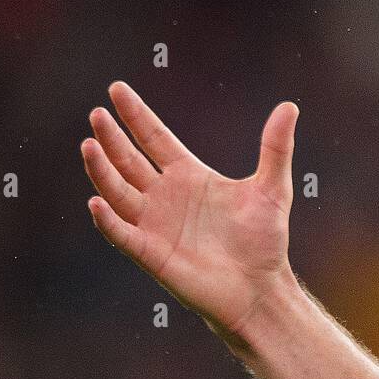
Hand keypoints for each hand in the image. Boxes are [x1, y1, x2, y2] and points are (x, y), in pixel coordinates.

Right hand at [81, 81, 298, 346]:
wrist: (260, 288)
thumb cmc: (264, 240)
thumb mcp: (272, 187)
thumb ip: (275, 147)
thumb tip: (290, 106)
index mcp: (189, 176)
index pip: (154, 138)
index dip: (135, 115)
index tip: (116, 90)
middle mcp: (165, 196)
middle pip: (129, 160)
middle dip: (112, 137)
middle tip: (97, 113)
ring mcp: (154, 224)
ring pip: (118, 191)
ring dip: (102, 170)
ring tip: (89, 144)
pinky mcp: (150, 253)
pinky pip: (121, 233)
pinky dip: (107, 219)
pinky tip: (97, 201)